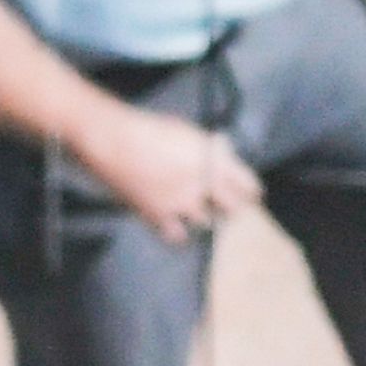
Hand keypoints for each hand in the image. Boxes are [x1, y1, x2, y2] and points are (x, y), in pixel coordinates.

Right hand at [74, 100, 265, 243]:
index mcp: (213, 159)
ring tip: (200, 214)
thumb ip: (209, 148)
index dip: (252, 192)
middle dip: (233, 208)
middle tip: (229, 207)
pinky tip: (178, 227)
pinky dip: (180, 233)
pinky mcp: (159, 216)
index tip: (253, 195)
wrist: (112, 140)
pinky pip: (178, 236)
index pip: (247, 184)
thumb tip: (224, 155)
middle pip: (233, 209)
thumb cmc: (148, 129)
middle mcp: (202, 183)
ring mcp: (181, 202)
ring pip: (207, 224)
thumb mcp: (187, 131)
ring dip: (206, 219)